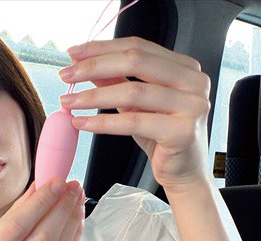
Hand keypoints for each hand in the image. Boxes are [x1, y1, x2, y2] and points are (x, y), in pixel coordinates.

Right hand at [0, 179, 84, 240]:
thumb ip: (13, 215)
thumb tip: (39, 187)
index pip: (17, 227)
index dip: (41, 203)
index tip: (57, 182)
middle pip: (42, 239)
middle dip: (61, 208)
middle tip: (72, 187)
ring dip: (71, 221)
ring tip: (77, 200)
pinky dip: (72, 238)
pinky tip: (75, 221)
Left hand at [59, 37, 211, 191]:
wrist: (184, 174)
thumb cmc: (163, 139)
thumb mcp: (135, 104)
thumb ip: (115, 80)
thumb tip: (84, 63)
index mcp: (185, 68)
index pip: (138, 46)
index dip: (102, 48)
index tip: (74, 53)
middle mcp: (194, 82)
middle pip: (135, 62)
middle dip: (94, 66)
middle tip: (67, 75)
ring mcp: (192, 106)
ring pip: (132, 92)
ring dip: (93, 96)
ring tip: (69, 102)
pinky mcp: (182, 132)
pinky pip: (133, 122)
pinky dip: (103, 122)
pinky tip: (82, 122)